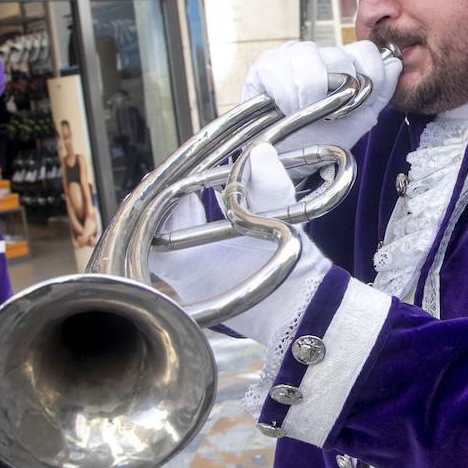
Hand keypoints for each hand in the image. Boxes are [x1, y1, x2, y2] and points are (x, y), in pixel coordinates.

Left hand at [148, 143, 330, 348]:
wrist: (312, 315)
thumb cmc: (293, 279)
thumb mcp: (281, 226)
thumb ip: (268, 186)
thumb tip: (260, 153)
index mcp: (190, 271)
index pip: (155, 234)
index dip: (165, 206)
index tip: (184, 185)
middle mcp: (189, 284)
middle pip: (165, 240)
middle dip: (178, 211)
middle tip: (193, 186)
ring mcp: (202, 290)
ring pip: (181, 250)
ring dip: (190, 224)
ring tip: (205, 198)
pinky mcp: (217, 291)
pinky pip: (196, 259)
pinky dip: (203, 238)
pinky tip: (221, 224)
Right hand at [240, 41, 400, 152]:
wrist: (287, 161)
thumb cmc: (322, 138)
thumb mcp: (360, 119)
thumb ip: (381, 91)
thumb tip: (395, 64)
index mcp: (343, 62)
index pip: (365, 50)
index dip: (367, 76)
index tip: (356, 104)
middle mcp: (317, 53)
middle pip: (339, 56)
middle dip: (336, 92)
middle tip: (326, 113)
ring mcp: (289, 55)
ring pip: (309, 57)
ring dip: (310, 93)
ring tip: (304, 112)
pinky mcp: (263, 65)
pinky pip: (279, 69)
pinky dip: (286, 95)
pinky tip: (285, 109)